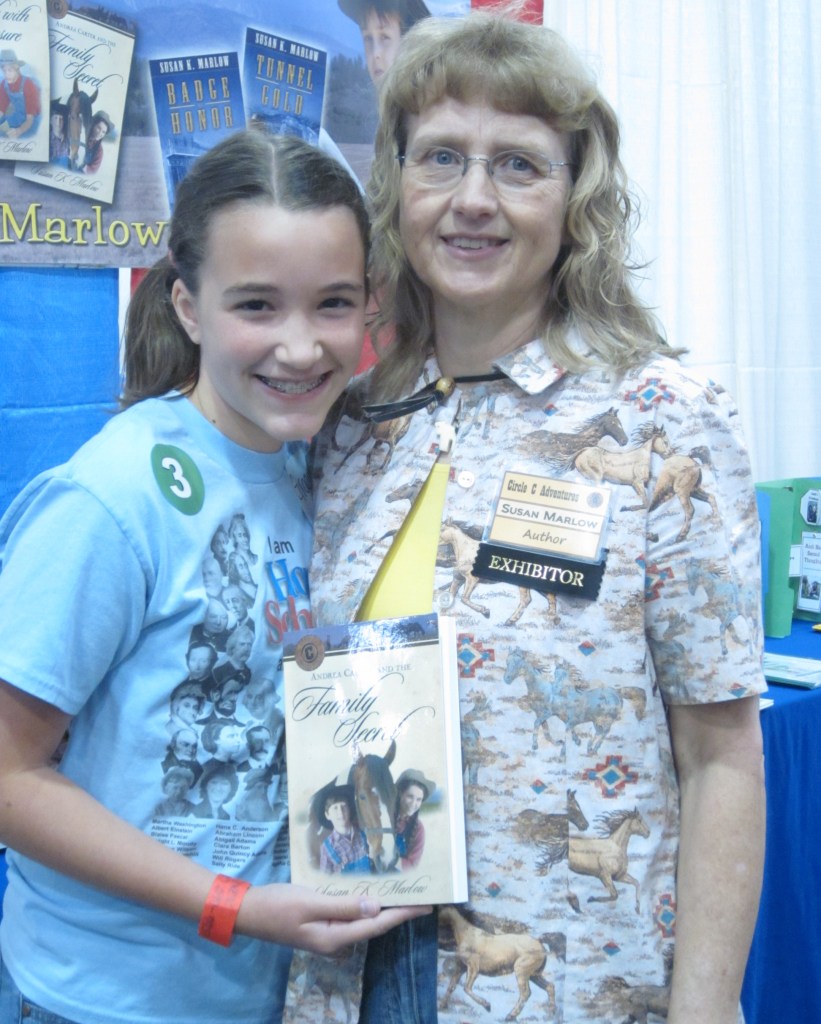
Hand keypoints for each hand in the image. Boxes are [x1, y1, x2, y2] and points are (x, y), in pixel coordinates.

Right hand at [235, 882, 431, 954]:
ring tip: (403, 893)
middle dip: (398, 911)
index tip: (427, 906)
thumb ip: (344, 905)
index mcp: (335, 937)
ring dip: (383, 908)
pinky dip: (365, 905)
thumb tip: (377, 907)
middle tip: (421, 895)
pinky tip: (371, 894)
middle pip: (374, 925)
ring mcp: (328, 935)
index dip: (404, 915)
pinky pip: (351, 916)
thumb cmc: (278, 905)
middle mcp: (336, 940)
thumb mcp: (311, 903)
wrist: (249, 912)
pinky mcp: (322, 926)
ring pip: (363, 921)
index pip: (378, 925)